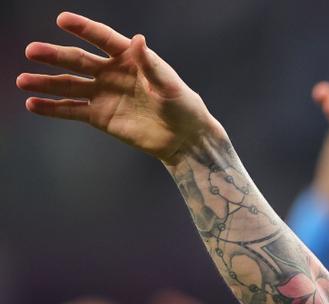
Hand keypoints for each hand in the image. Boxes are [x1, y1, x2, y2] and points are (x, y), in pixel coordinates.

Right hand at [17, 12, 221, 162]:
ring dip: (45, 83)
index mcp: (130, 58)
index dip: (84, 29)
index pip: (103, 39)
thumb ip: (151, 65)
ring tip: (22, 81)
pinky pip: (72, 110)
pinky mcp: (99, 116)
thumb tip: (138, 39)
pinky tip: (33, 104)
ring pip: (69, 86)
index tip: (63, 19)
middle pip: (78, 61)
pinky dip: (52, 108)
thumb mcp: (170, 85)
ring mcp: (103, 94)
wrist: (184, 138)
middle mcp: (111, 73)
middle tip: (31, 51)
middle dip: (55, 55)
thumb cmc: (183, 106)